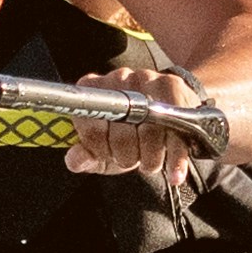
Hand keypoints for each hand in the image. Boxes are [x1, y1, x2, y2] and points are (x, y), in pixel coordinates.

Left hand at [58, 84, 230, 186]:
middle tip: (132, 159)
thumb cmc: (126, 135)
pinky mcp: (172, 85)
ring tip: (150, 162)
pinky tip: (175, 174)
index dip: (102, 150)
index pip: (92, 128)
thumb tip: (75, 160)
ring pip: (150, 129)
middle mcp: (117, 78)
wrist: (162, 115)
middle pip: (121, 131)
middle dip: (128, 156)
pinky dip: (176, 156)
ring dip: (151, 158)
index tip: (109, 156)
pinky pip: (175, 123)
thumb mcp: (101, 149)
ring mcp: (146, 78)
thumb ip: (85, 155)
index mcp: (92, 89)